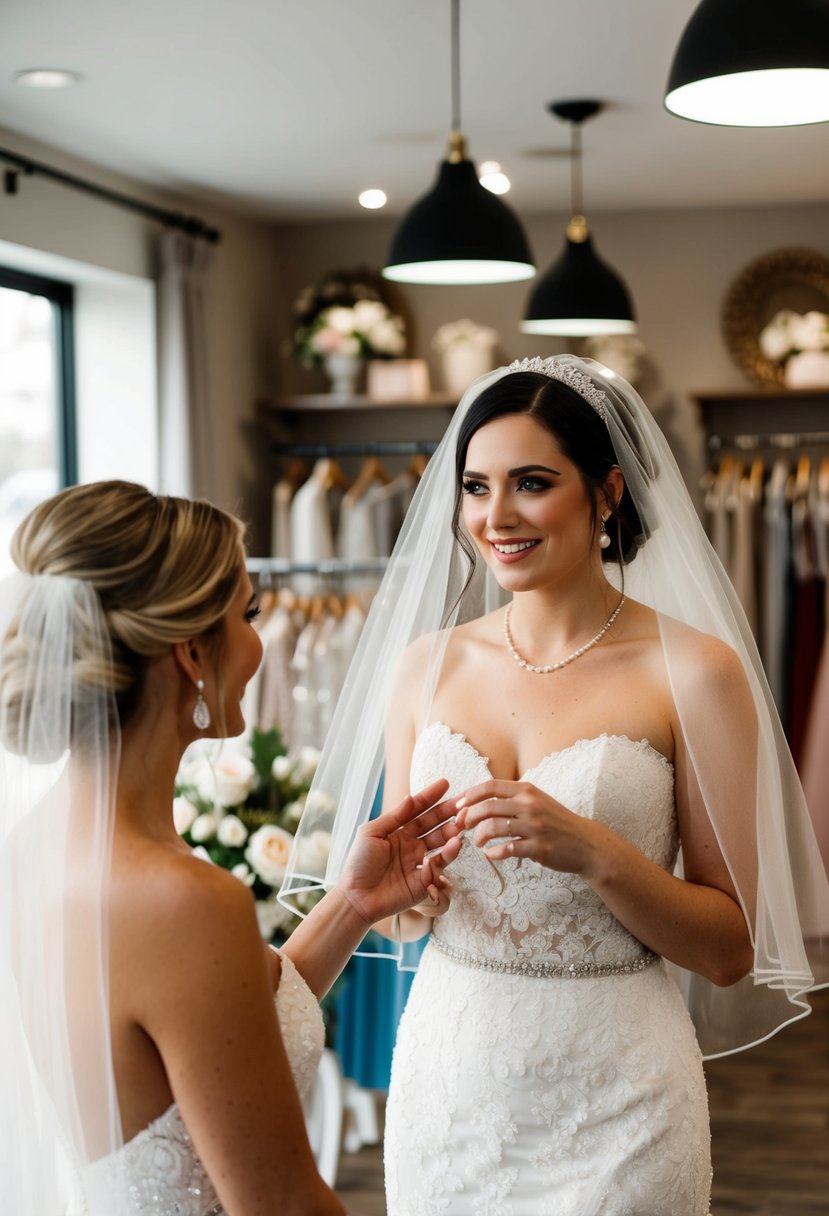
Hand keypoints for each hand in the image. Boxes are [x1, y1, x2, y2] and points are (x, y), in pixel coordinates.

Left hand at [338, 779, 461, 925]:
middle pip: (433, 825)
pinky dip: (447, 856)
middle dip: (448, 813)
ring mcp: (418, 863)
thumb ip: (394, 816)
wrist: (356, 897)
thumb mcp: (372, 833)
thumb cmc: (358, 863)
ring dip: (451, 833)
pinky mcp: (423, 882)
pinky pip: (439, 866)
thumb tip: (410, 796)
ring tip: (461, 824)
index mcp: (397, 832)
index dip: (430, 797)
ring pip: (440, 844)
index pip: (417, 810)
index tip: (445, 783)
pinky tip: (453, 845)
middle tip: (464, 803)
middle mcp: (410, 845)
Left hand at [455, 779, 600, 875]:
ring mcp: (535, 826)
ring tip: (477, 842)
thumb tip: (479, 799)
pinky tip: (491, 854)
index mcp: (527, 790)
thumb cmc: (555, 821)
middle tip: (461, 826)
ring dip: (479, 836)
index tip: (458, 805)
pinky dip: (495, 853)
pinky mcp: (539, 847)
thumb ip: (512, 797)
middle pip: (488, 806)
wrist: (585, 843)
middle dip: (469, 816)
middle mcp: (530, 805)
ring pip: (494, 827)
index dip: (470, 795)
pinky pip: (508, 849)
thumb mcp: (536, 800)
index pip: (490, 786)